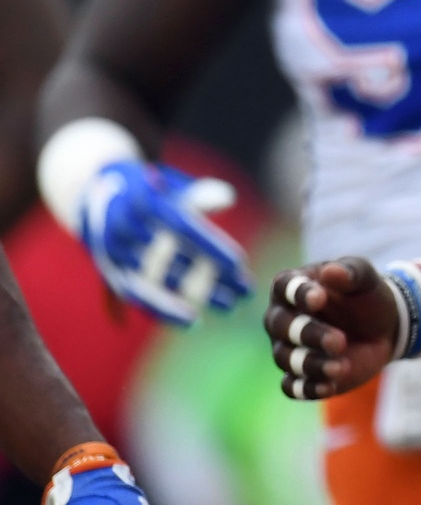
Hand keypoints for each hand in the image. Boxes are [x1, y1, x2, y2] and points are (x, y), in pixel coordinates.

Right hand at [72, 160, 247, 326]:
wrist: (91, 194)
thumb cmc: (147, 188)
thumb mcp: (170, 184)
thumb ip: (198, 195)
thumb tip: (228, 199)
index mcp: (141, 202)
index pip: (180, 227)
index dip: (209, 246)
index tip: (239, 263)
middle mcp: (123, 229)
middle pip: (169, 260)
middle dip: (209, 278)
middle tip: (245, 290)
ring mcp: (112, 253)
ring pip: (153, 284)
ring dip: (192, 296)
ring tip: (229, 305)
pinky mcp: (108, 272)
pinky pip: (137, 297)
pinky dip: (163, 311)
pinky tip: (192, 319)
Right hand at [267, 258, 400, 399]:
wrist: (384, 328)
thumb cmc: (367, 296)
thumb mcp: (366, 279)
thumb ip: (350, 273)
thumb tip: (330, 271)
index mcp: (294, 287)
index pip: (285, 287)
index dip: (298, 294)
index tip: (320, 299)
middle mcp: (283, 318)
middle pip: (281, 326)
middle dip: (308, 334)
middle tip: (339, 340)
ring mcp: (289, 348)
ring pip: (286, 358)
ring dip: (311, 364)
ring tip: (340, 367)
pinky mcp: (301, 375)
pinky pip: (293, 387)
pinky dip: (308, 389)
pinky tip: (329, 387)